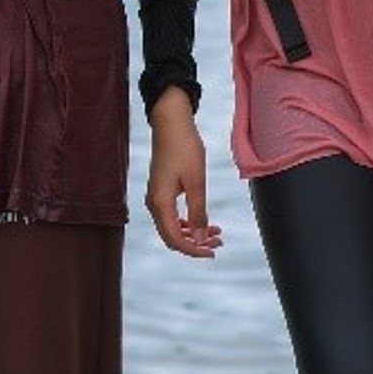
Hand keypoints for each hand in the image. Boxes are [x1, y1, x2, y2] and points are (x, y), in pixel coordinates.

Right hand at [145, 87, 222, 257]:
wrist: (171, 123)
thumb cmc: (184, 147)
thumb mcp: (196, 181)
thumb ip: (198, 212)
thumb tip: (200, 238)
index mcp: (160, 203)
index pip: (174, 239)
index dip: (194, 250)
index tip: (213, 250)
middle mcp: (154, 203)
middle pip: (171, 237)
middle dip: (195, 244)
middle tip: (219, 242)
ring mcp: (155, 197)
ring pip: (172, 227)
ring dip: (193, 234)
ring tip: (216, 233)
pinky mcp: (160, 191)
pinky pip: (171, 216)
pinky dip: (187, 222)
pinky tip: (203, 221)